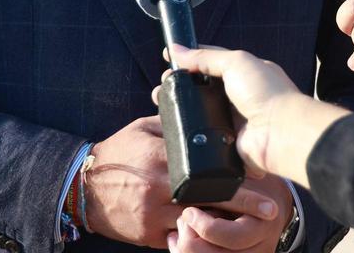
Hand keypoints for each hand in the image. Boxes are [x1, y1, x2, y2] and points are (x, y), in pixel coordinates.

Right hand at [84, 115, 285, 248]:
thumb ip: (171, 124)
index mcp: (161, 156)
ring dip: (225, 226)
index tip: (262, 182)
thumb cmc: (116, 154)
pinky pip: (181, 240)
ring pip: (199, 223)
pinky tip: (219, 239)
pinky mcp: (149, 235)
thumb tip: (198, 114)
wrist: (82, 189)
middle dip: (242, 206)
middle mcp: (160, 186)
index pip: (206, 169)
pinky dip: (200, 240)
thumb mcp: (141, 129)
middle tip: (270, 210)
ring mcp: (155, 214)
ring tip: (254, 228)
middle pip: (209, 199)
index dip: (236, 178)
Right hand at [161, 45, 348, 187]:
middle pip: (202, 90)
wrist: (281, 133)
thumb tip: (176, 50)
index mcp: (244, 74)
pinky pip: (202, 138)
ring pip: (199, 114)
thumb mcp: (236, 62)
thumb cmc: (265, 92)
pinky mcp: (226, 145)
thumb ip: (206, 57)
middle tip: (159, 88)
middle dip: (180, 87)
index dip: (189, 59)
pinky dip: (187, 133)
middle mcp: (238, 98)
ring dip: (180, 110)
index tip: (167, 58)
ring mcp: (231, 122)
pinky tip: (168, 129)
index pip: (211, 63)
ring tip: (158, 105)